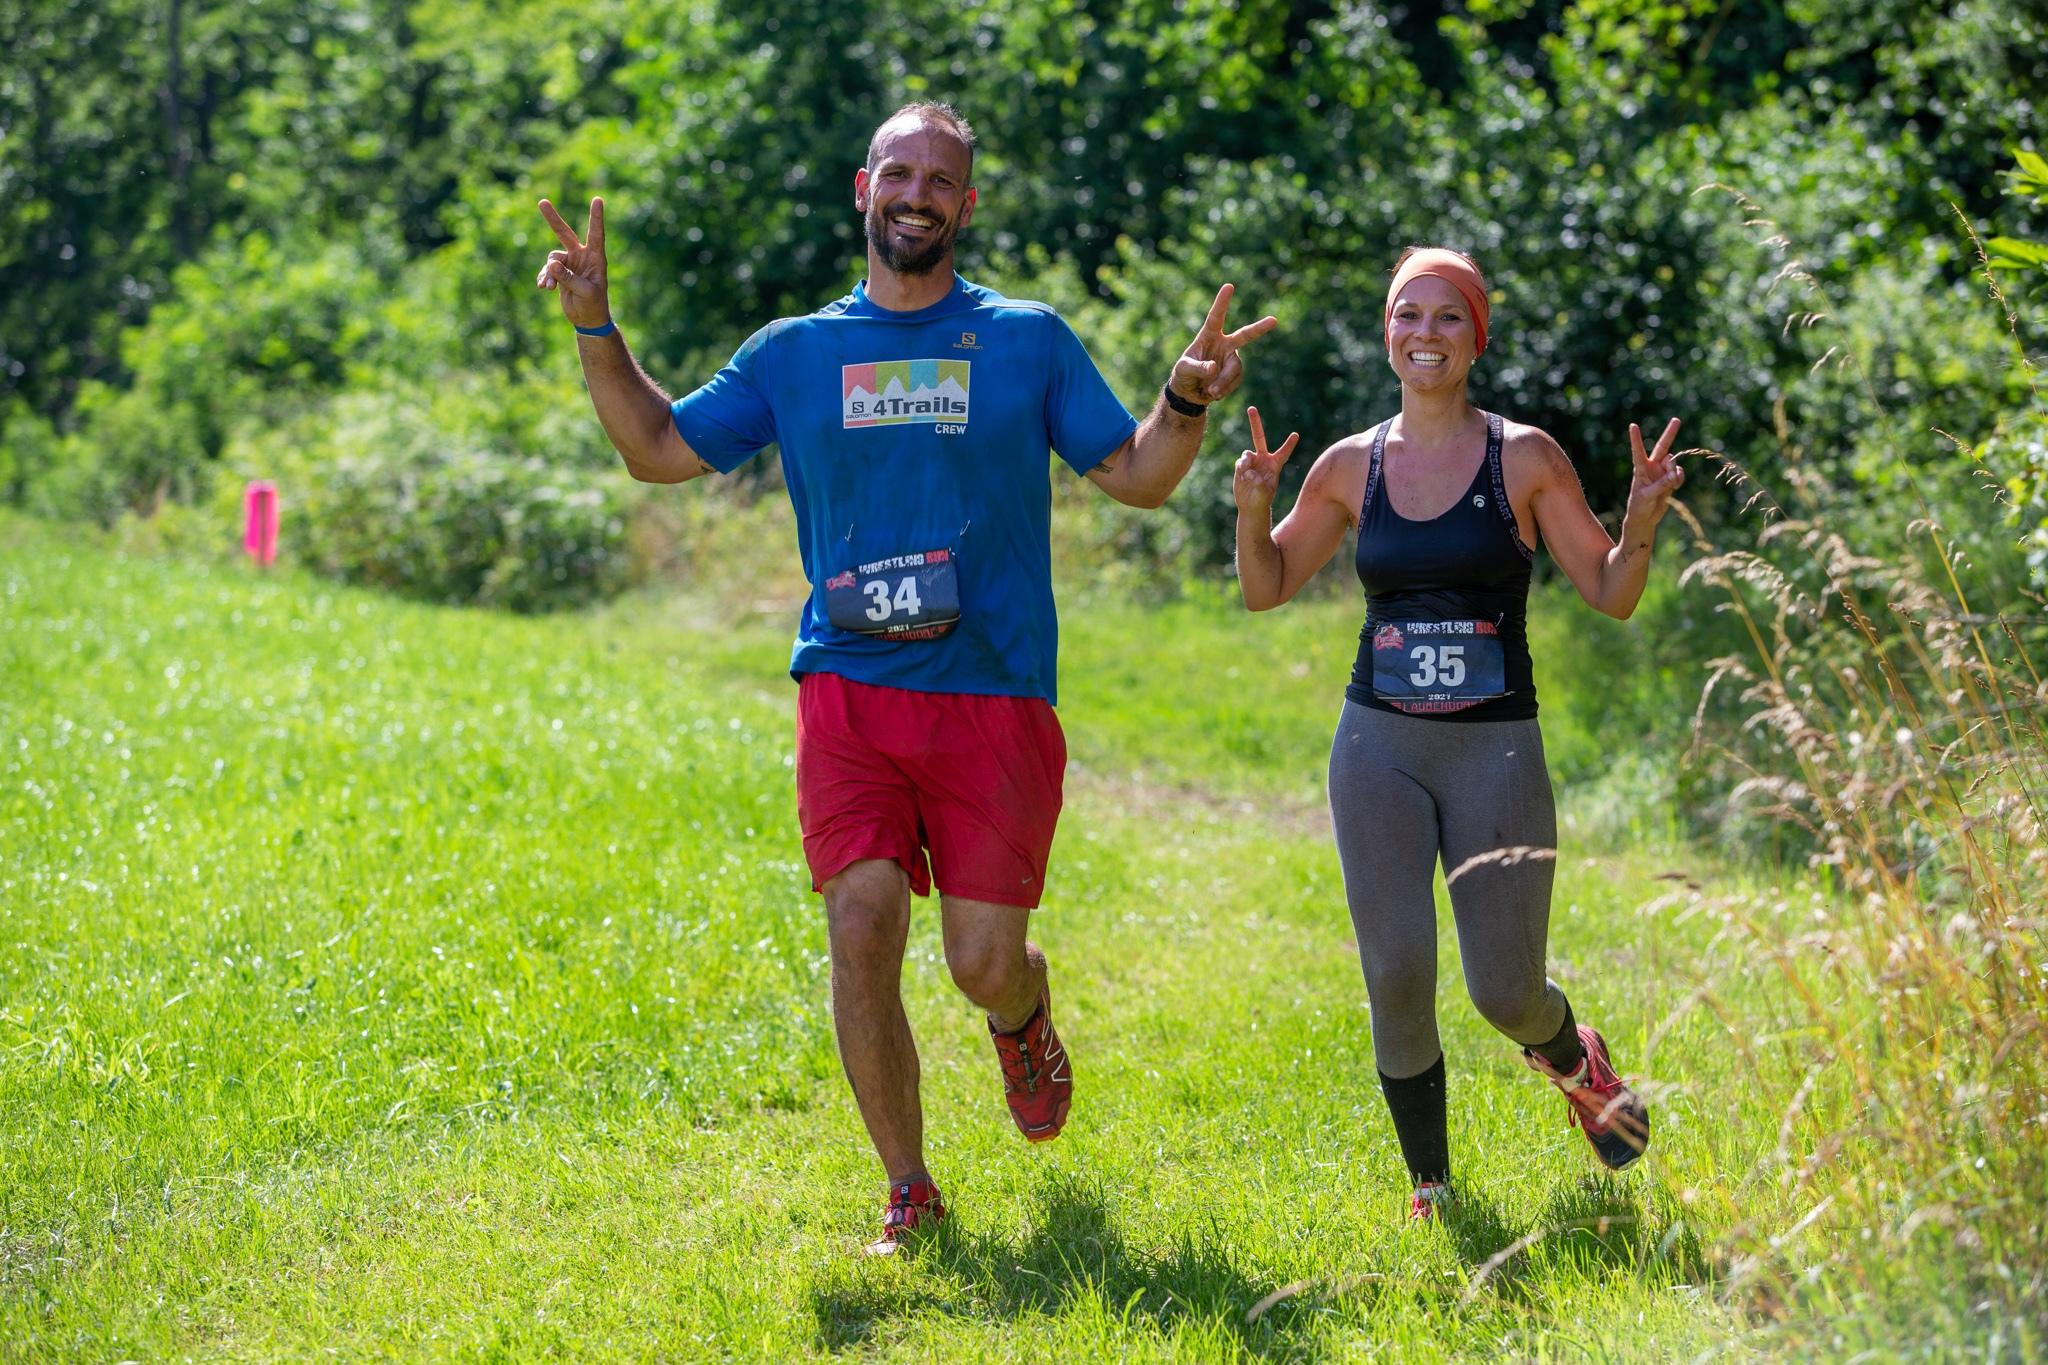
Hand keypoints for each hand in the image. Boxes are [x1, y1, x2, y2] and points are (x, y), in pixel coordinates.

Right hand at [535, 196, 610, 329]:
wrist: (587, 319)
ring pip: (552, 258)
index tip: (597, 199)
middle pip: (565, 234)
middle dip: (553, 219)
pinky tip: (544, 288)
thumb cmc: (593, 305)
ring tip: (549, 287)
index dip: (596, 217)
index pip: (596, 234)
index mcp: (596, 258)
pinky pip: (547, 269)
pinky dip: (545, 277)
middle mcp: (582, 256)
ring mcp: (570, 263)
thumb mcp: (584, 292)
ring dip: (549, 272)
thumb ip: (568, 277)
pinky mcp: (560, 272)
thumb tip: (551, 263)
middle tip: (541, 202)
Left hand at [1169, 284, 1277, 406]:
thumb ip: (1198, 367)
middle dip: (1259, 328)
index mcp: (1208, 336)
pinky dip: (1225, 390)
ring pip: (1236, 369)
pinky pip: (1235, 381)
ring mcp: (1231, 359)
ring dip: (1224, 382)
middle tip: (1274, 320)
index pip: (1216, 317)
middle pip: (1245, 335)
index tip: (1229, 286)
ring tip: (1211, 392)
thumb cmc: (1183, 375)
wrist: (1189, 394)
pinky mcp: (1235, 374)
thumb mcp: (1183, 370)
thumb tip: (1214, 367)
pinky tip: (1214, 393)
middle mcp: (1224, 344)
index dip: (1222, 302)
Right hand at [1232, 405, 1299, 511]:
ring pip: (1246, 454)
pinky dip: (1242, 470)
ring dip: (1246, 463)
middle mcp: (1263, 459)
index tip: (1295, 435)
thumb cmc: (1262, 499)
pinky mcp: (1241, 466)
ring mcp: (1251, 461)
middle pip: (1259, 436)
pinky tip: (1243, 478)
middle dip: (1255, 422)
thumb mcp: (1265, 493)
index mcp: (1275, 464)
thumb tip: (1249, 472)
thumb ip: (1259, 483)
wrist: (1250, 504)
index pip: (1283, 452)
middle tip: (1251, 408)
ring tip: (1247, 475)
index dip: (1289, 444)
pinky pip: (1240, 463)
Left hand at [1622, 417, 1684, 534]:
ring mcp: (1662, 472)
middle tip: (1677, 419)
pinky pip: (1679, 474)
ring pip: (1674, 464)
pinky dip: (1679, 479)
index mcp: (1640, 468)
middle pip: (1663, 446)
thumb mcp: (1647, 496)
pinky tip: (1675, 487)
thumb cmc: (1639, 507)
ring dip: (1674, 473)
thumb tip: (1675, 474)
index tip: (1632, 425)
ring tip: (1669, 485)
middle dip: (1670, 433)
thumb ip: (1661, 485)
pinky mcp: (1670, 479)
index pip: (1638, 451)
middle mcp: (1652, 466)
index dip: (1636, 438)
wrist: (1645, 518)